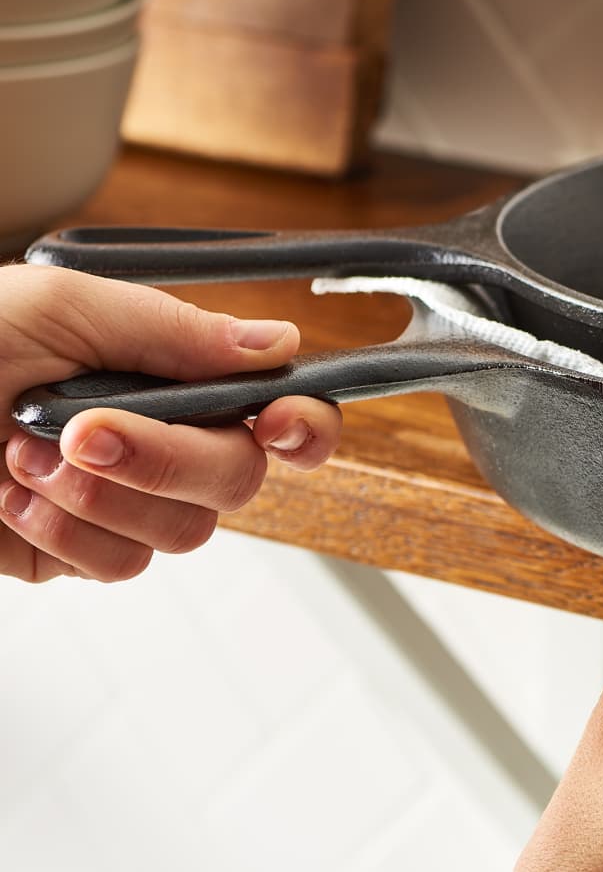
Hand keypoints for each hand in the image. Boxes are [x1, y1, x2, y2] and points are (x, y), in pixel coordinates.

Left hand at [0, 265, 341, 582]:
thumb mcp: (60, 308)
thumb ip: (174, 330)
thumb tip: (276, 343)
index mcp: (170, 374)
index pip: (277, 405)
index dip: (303, 423)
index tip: (278, 423)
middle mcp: (161, 439)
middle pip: (239, 476)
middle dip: (168, 459)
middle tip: (88, 432)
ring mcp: (123, 500)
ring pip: (184, 532)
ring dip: (101, 497)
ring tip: (21, 455)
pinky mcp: (76, 551)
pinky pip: (117, 564)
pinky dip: (63, 531)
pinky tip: (11, 495)